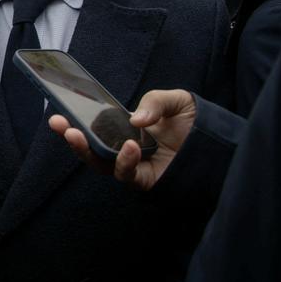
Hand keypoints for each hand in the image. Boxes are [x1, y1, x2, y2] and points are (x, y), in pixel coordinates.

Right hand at [48, 89, 196, 190]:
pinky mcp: (146, 181)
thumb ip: (154, 102)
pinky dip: (125, 162)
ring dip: (86, 151)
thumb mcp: (176, 101)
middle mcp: (125, 148)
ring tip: (77, 134)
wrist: (223, 146)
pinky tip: (130, 146)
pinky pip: (127, 175)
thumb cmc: (196, 123)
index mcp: (125, 129)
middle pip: (90, 147)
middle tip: (57, 123)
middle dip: (70, 137)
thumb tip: (134, 119)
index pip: (94, 126)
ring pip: (101, 164)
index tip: (58, 110)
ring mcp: (134, 166)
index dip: (75, 120)